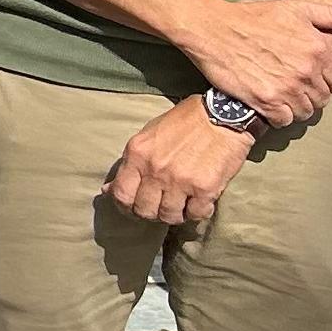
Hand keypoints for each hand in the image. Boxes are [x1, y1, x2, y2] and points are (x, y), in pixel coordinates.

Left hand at [107, 98, 255, 228]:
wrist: (224, 114)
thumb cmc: (185, 122)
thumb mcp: (149, 135)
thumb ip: (130, 164)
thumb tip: (107, 189)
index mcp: (138, 154)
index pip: (121, 195)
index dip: (125, 207)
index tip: (133, 208)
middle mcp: (156, 169)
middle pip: (144, 210)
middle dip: (150, 213)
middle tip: (161, 206)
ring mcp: (180, 180)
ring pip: (169, 217)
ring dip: (175, 214)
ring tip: (182, 203)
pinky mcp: (205, 188)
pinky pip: (195, 215)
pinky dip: (197, 212)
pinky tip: (200, 201)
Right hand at [169, 0, 331, 125]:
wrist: (213, 28)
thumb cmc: (253, 16)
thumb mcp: (297, 8)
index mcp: (318, 49)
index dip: (326, 79)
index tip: (311, 75)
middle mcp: (306, 72)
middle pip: (322, 99)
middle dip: (310, 94)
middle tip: (292, 85)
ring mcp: (286, 88)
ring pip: (305, 112)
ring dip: (295, 107)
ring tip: (281, 95)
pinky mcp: (264, 101)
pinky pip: (283, 121)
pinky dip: (277, 116)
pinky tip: (268, 102)